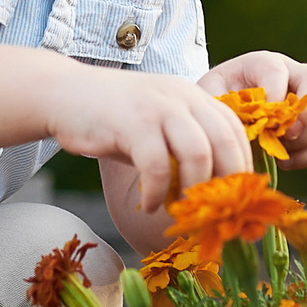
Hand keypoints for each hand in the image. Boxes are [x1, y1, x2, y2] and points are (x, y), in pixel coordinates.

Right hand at [43, 66, 254, 213]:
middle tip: (213, 212)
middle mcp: (183, 97)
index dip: (241, 167)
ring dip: (192, 191)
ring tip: (179, 210)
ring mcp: (159, 108)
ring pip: (198, 154)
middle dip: (225, 184)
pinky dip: (157, 193)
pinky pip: (157, 166)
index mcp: (194, 96)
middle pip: (225, 142)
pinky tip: (148, 205)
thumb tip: (211, 196)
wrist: (65, 94)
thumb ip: (185, 149)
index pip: (235, 130)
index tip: (233, 198)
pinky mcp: (133, 123)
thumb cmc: (114, 118)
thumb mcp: (159, 126)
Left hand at [199, 50, 306, 169]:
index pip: (275, 68)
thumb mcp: (212, 99)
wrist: (226, 113)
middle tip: (287, 134)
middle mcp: (293, 75)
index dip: (274, 90)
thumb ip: (222, 108)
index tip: (264, 117)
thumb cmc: (217, 102)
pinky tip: (286, 161)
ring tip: (282, 149)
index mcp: (262, 63)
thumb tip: (245, 129)